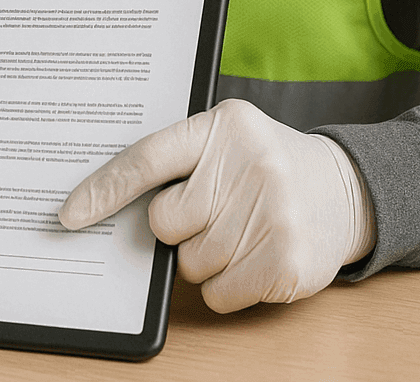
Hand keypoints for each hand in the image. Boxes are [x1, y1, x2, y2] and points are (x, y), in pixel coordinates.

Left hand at [58, 99, 374, 312]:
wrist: (349, 190)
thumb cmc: (267, 165)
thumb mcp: (228, 139)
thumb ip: (178, 160)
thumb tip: (104, 204)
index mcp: (224, 125)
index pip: (146, 159)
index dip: (102, 190)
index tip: (70, 215)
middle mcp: (249, 164)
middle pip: (165, 221)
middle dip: (179, 226)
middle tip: (214, 211)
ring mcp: (272, 213)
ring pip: (189, 262)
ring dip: (206, 257)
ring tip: (242, 229)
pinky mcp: (286, 261)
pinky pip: (217, 293)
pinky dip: (226, 286)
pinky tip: (254, 256)